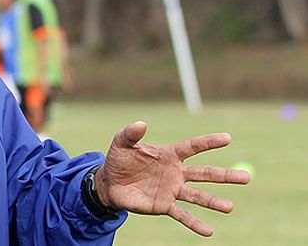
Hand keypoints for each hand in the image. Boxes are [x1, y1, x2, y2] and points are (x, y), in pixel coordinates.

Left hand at [95, 122, 250, 236]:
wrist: (109, 182)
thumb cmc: (119, 160)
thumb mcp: (121, 143)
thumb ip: (131, 133)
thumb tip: (141, 123)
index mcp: (169, 154)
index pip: (193, 147)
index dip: (209, 142)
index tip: (227, 138)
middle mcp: (176, 173)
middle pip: (205, 173)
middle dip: (225, 176)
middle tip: (247, 177)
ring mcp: (172, 190)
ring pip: (198, 196)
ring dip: (213, 202)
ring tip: (229, 208)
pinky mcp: (163, 205)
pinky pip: (182, 215)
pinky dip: (195, 223)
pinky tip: (209, 231)